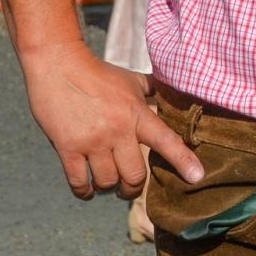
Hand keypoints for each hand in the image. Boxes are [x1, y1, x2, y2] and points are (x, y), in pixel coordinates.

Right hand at [19, 40, 203, 198]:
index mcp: (136, 114)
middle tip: (130, 188)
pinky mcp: (67, 148)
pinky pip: (79, 181)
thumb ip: (152, 90)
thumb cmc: (98, 73)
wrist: (59, 64)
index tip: (196, 177)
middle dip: (134, 187)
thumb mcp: (131, 80)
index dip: (183, 160)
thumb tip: (174, 91)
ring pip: (107, 182)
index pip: (166, 140)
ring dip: (109, 188)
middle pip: (135, 175)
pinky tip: (88, 190)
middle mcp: (117, 130)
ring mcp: (91, 141)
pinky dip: (85, 192)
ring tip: (108, 184)